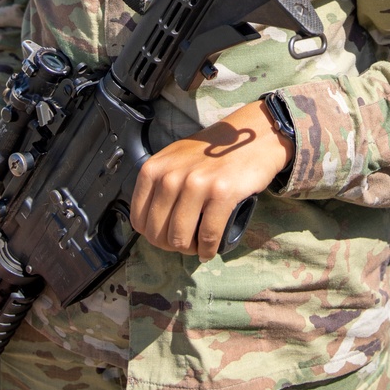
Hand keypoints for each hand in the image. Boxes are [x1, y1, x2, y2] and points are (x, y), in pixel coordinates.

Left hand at [130, 100, 293, 261]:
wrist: (250, 138)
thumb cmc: (212, 153)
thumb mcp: (174, 161)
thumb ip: (159, 186)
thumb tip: (151, 225)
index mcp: (154, 169)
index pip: (139, 220)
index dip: (153, 235)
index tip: (167, 236)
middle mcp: (171, 176)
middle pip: (158, 233)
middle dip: (172, 245)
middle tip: (186, 244)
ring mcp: (196, 184)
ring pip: (180, 238)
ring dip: (190, 250)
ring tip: (198, 246)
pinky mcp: (222, 193)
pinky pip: (208, 236)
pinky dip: (209, 250)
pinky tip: (210, 250)